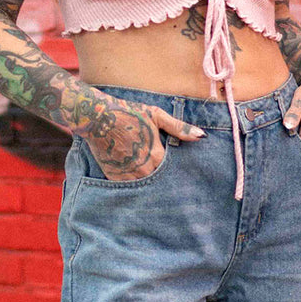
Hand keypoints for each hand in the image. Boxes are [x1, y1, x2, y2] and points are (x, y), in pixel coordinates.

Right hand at [80, 98, 205, 180]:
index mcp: (157, 155)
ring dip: (149, 185)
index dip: (174, 172)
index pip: (172, 171)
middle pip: (159, 181)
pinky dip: (133, 187)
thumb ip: (179, 128)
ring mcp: (128, 174)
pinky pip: (128, 188)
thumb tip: (202, 136)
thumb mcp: (156, 116)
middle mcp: (144, 168)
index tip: (181, 176)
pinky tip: (137, 184)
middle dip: (163, 181)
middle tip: (166, 182)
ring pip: (145, 187)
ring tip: (152, 184)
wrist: (98, 117)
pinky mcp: (115, 177)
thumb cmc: (129, 113)